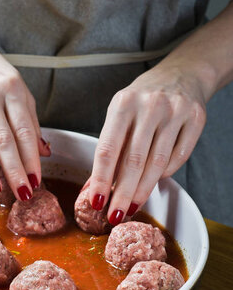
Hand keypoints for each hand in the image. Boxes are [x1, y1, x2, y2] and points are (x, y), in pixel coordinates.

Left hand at [89, 62, 206, 223]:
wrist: (181, 74)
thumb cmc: (143, 100)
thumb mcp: (120, 114)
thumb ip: (110, 147)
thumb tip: (94, 186)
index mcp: (123, 103)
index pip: (108, 149)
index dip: (100, 179)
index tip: (96, 202)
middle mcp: (149, 106)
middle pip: (133, 162)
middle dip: (122, 194)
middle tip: (114, 216)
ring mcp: (175, 112)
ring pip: (157, 164)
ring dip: (142, 191)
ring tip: (131, 208)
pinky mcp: (196, 119)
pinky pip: (178, 158)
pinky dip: (164, 175)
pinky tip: (154, 182)